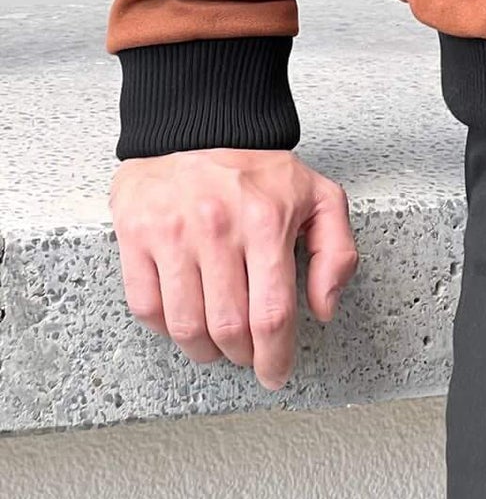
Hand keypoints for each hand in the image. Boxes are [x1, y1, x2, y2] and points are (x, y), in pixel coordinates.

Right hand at [110, 148, 358, 390]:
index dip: (275, 358)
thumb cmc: (259, 169)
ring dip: (205, 351)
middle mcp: (219, 229)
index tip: (276, 374)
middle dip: (243, 357)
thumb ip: (336, 252)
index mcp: (268, 221)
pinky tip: (185, 316)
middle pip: (228, 329)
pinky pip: (146, 307)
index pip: (271, 315)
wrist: (199, 124)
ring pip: (185, 327)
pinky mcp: (137, 235)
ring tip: (218, 346)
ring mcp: (173, 233)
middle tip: (249, 357)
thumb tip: (324, 309)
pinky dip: (165, 327)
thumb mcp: (319, 196)